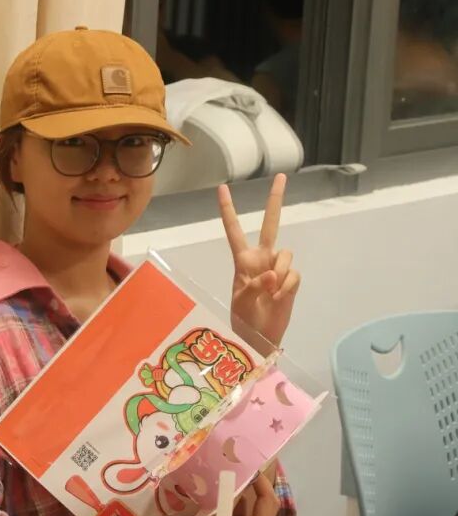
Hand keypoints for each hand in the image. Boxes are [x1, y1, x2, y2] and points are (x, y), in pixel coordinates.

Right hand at [157, 477, 280, 515]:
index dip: (262, 483)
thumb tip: (243, 473)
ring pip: (250, 507)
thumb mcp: (218, 512)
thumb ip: (234, 493)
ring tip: (232, 475)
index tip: (250, 467)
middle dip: (256, 487)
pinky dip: (233, 499)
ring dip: (243, 491)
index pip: (269, 502)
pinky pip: (238, 511)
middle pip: (263, 505)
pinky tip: (221, 490)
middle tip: (244, 469)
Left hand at [218, 173, 300, 353]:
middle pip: (270, 225)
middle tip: (280, 176)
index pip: (233, 231)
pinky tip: (279, 298)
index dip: (228, 210)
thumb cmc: (244, 320)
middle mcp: (261, 258)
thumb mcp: (241, 302)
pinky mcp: (291, 280)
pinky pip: (294, 275)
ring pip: (286, 255)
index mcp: (242, 260)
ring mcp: (278, 268)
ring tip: (270, 293)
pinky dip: (287, 288)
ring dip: (280, 274)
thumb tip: (271, 274)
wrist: (261, 338)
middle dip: (275, 201)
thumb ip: (254, 286)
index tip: (222, 187)